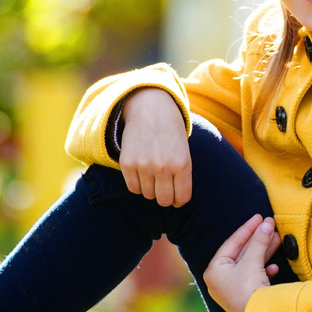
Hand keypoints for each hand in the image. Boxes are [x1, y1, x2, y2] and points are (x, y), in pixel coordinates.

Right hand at [117, 87, 192, 203]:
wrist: (150, 109)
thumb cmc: (171, 134)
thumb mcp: (184, 152)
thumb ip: (182, 176)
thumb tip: (175, 202)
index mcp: (182, 164)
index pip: (182, 197)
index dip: (179, 200)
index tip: (177, 196)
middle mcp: (163, 167)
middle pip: (164, 200)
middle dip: (165, 197)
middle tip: (163, 186)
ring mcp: (144, 166)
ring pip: (148, 195)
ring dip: (150, 188)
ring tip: (152, 172)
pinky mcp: (127, 163)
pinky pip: (133, 188)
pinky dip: (137, 184)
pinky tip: (141, 171)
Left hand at [203, 213, 282, 311]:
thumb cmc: (248, 291)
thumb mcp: (253, 261)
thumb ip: (259, 241)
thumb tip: (267, 224)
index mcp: (215, 271)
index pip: (231, 243)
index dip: (247, 229)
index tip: (259, 217)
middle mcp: (220, 281)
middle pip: (241, 253)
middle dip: (258, 240)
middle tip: (270, 225)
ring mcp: (232, 290)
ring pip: (249, 264)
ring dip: (264, 252)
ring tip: (277, 239)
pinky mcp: (245, 297)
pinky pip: (254, 278)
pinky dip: (264, 270)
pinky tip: (274, 266)